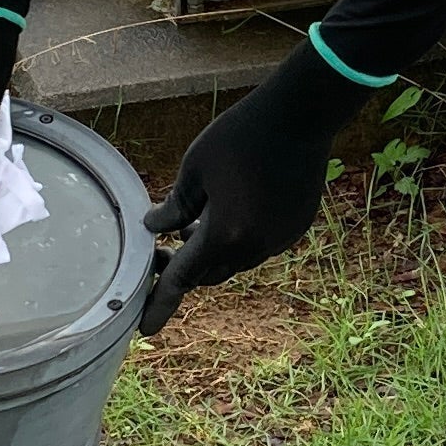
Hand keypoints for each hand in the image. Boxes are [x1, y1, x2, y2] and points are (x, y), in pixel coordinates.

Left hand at [139, 49, 369, 331]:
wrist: (301, 116)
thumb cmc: (241, 135)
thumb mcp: (196, 168)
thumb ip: (174, 206)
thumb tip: (156, 230)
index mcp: (225, 234)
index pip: (183, 279)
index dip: (160, 303)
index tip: (144, 330)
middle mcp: (255, 246)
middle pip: (210, 274)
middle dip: (184, 269)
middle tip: (160, 251)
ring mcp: (280, 239)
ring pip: (236, 261)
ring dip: (211, 252)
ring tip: (193, 223)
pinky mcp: (295, 227)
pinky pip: (258, 245)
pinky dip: (237, 239)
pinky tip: (228, 211)